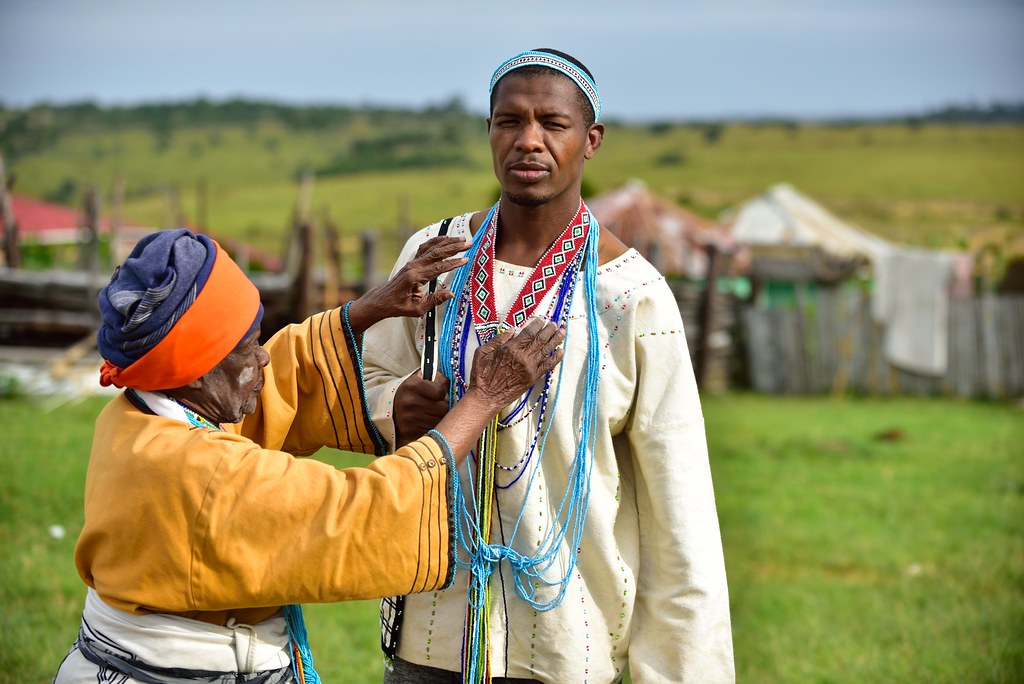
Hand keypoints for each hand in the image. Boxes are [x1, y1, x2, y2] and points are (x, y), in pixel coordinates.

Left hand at [345, 236, 469, 334]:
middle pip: (436, 253)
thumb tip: (451, 293)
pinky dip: (436, 241)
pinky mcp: (412, 262)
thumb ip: (434, 300)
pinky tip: (446, 239)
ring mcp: (412, 262)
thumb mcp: (417, 309)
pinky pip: (425, 248)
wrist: (381, 300)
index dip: (453, 264)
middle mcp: (414, 267)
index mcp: (415, 278)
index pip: (438, 268)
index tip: (466, 260)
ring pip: (431, 247)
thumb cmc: (398, 306)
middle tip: (469, 243)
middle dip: (454, 247)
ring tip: (462, 238)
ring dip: (447, 242)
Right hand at [394, 372, 450, 447]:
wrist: (390, 409)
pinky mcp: (409, 431)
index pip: (440, 392)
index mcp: (413, 386)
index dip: (442, 393)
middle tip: (437, 405)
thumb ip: (438, 379)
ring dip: (439, 418)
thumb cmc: (411, 393)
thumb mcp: (421, 379)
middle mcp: (410, 402)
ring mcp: (409, 418)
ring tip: (431, 413)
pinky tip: (425, 422)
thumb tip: (449, 386)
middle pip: (443, 408)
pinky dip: (431, 427)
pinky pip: (432, 431)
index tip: (437, 394)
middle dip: (443, 406)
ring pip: (439, 421)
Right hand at [467, 318, 565, 413]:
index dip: (537, 324)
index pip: (529, 332)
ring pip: (546, 350)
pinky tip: (561, 351)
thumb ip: (498, 340)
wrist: (486, 397)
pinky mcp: (533, 378)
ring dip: (556, 340)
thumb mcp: (482, 352)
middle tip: (554, 323)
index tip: (541, 319)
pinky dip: (555, 358)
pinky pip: (547, 366)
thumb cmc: (481, 375)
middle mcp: (523, 357)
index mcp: (510, 349)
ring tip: (562, 332)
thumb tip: (512, 330)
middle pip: (540, 339)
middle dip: (549, 330)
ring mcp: (530, 368)